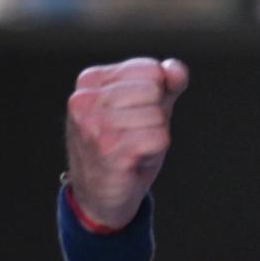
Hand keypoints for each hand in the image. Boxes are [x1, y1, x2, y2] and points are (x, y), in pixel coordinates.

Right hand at [65, 57, 189, 229]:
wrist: (102, 192)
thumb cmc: (124, 144)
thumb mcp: (146, 106)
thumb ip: (166, 83)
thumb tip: (175, 70)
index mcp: (90, 81)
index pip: (150, 69)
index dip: (157, 93)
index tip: (135, 112)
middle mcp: (84, 100)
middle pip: (154, 90)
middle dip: (156, 115)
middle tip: (134, 133)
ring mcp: (93, 125)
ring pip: (158, 115)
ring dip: (155, 135)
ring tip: (132, 146)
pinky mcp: (108, 149)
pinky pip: (159, 138)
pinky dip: (155, 151)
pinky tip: (134, 159)